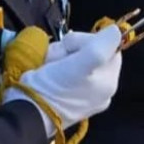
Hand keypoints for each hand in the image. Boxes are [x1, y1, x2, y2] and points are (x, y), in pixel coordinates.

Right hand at [3, 24, 122, 134]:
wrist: (27, 113)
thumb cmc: (56, 87)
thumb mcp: (84, 62)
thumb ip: (103, 46)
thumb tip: (116, 30)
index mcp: (109, 82)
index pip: (109, 46)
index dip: (91, 41)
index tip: (75, 50)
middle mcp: (100, 89)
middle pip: (91, 50)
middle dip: (72, 48)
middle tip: (59, 59)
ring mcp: (82, 93)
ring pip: (74, 56)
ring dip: (60, 54)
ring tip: (49, 65)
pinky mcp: (65, 92)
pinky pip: (64, 67)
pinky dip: (54, 64)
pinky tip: (47, 71)